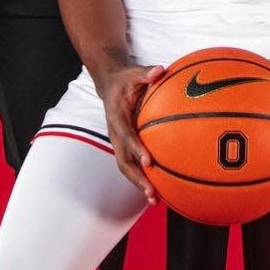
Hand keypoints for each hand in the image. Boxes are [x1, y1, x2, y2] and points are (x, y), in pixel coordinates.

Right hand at [100, 63, 165, 202]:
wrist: (109, 84)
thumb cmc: (125, 79)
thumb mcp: (133, 72)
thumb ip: (146, 73)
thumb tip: (160, 70)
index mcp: (116, 117)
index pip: (126, 136)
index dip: (136, 149)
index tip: (149, 161)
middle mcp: (115, 134)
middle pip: (123, 161)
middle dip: (136, 178)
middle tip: (152, 192)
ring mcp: (119, 142)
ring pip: (126, 167)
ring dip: (138, 184)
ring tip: (155, 199)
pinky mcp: (124, 145)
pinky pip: (132, 164)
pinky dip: (142, 177)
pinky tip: (159, 188)